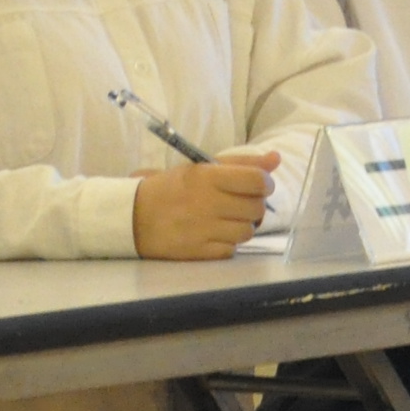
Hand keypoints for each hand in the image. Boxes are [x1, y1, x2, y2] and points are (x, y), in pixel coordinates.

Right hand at [132, 149, 278, 259]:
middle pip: (257, 208)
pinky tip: (215, 234)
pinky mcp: (198, 252)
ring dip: (242, 226)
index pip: (257, 181)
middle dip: (255, 206)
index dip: (265, 184)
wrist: (133, 216)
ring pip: (247, 232)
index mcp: (208, 177)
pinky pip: (231, 250)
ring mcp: (203, 230)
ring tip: (227, 219)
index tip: (258, 186)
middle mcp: (208, 203)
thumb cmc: (170, 188)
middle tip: (241, 203)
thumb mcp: (201, 168)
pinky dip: (228, 243)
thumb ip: (241, 163)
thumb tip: (276, 158)